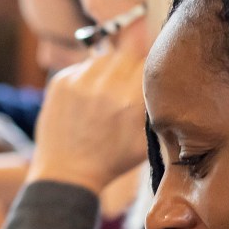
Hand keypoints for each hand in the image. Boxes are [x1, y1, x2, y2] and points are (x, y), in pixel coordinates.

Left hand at [27, 48, 147, 195]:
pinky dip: (89, 77)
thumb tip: (167, 86)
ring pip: (106, 58)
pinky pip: (83, 66)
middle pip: (128, 56)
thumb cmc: (112, 160)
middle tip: (128, 88)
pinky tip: (88, 99)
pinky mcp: (60, 81)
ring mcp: (79, 81)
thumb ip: (157, 112)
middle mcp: (104, 86)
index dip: (150, 73)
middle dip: (131, 69)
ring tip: (108, 93)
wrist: (67, 173)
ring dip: (111, 70)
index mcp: (129, 101)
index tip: (148, 84)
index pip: (149, 64)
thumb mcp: (146, 143)